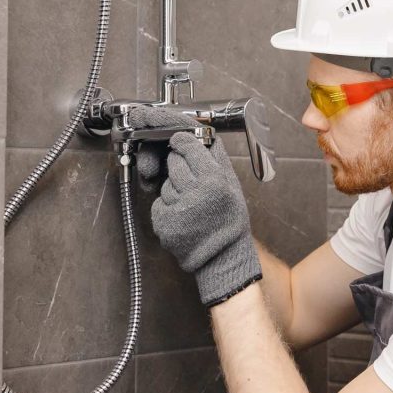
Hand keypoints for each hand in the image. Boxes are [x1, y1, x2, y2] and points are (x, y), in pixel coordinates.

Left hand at [128, 106, 261, 307]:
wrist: (222, 257)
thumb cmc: (229, 221)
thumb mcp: (232, 185)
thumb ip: (216, 158)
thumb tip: (201, 134)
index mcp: (213, 180)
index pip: (187, 145)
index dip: (182, 142)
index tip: (179, 142)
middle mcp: (193, 194)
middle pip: (173, 162)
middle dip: (179, 165)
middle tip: (191, 179)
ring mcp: (175, 209)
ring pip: (165, 184)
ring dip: (174, 189)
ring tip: (192, 203)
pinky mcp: (163, 222)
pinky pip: (159, 203)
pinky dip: (167, 207)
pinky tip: (183, 215)